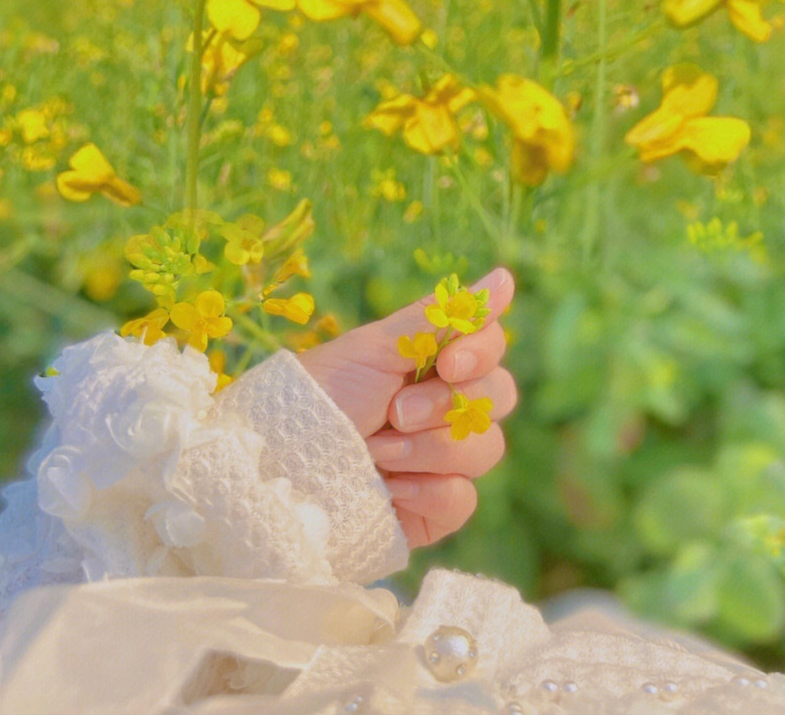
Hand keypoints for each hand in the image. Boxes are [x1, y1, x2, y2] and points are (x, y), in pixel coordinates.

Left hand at [296, 267, 515, 548]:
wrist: (278, 464)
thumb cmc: (323, 393)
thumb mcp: (379, 346)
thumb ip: (444, 315)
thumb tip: (506, 276)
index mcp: (435, 362)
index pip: (494, 347)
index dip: (481, 353)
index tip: (445, 361)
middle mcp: (447, 408)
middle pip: (500, 397)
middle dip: (445, 404)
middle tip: (395, 411)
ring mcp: (443, 460)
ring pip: (485, 448)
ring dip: (425, 449)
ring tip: (375, 451)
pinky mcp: (434, 508)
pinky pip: (463, 499)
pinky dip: (425, 490)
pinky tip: (389, 488)